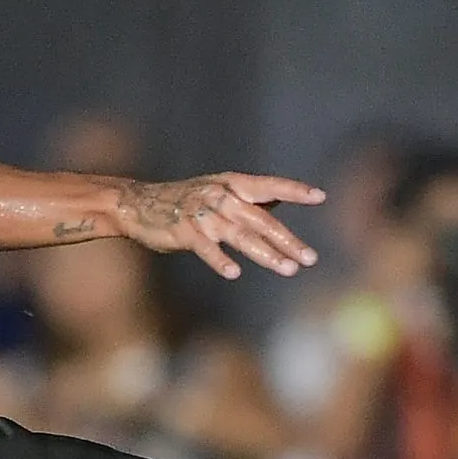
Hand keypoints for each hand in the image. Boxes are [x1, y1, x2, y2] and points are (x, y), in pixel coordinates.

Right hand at [112, 173, 323, 279]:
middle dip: (287, 240)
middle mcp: (221, 196)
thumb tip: (279, 198)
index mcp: (232, 185)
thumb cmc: (184, 200)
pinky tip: (234, 273)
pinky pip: (207, 248)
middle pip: (261, 220)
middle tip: (310, 258)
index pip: (269, 186)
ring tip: (288, 269)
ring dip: (266, 253)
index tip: (319, 197)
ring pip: (241, 235)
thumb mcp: (219, 192)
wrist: (138, 204)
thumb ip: (249, 198)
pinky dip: (220, 260)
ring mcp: (203, 214)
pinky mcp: (185, 231)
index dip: (294, 190)